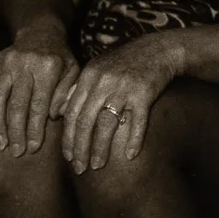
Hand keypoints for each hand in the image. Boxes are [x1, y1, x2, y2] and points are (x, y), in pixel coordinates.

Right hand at [0, 24, 79, 156]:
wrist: (41, 31)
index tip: (32, 148)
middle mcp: (25, 63)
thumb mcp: (72, 70)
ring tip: (1, 143)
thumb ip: (66, 92)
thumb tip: (53, 116)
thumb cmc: (59, 57)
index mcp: (48, 67)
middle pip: (17, 104)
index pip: (39, 104)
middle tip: (16, 152)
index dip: (34, 129)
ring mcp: (7, 62)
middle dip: (16, 132)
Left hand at [59, 31, 181, 173]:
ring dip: (101, 149)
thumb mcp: (99, 68)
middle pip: (86, 121)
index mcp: (89, 75)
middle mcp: (104, 81)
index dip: (68, 138)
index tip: (68, 156)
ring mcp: (124, 87)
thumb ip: (78, 88)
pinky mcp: (144, 92)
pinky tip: (130, 155)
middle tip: (79, 168)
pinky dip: (134, 140)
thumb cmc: (126, 62)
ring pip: (107, 124)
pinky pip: (137, 122)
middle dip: (80, 148)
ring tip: (97, 165)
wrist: (159, 49)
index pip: (72, 112)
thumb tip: (59, 112)